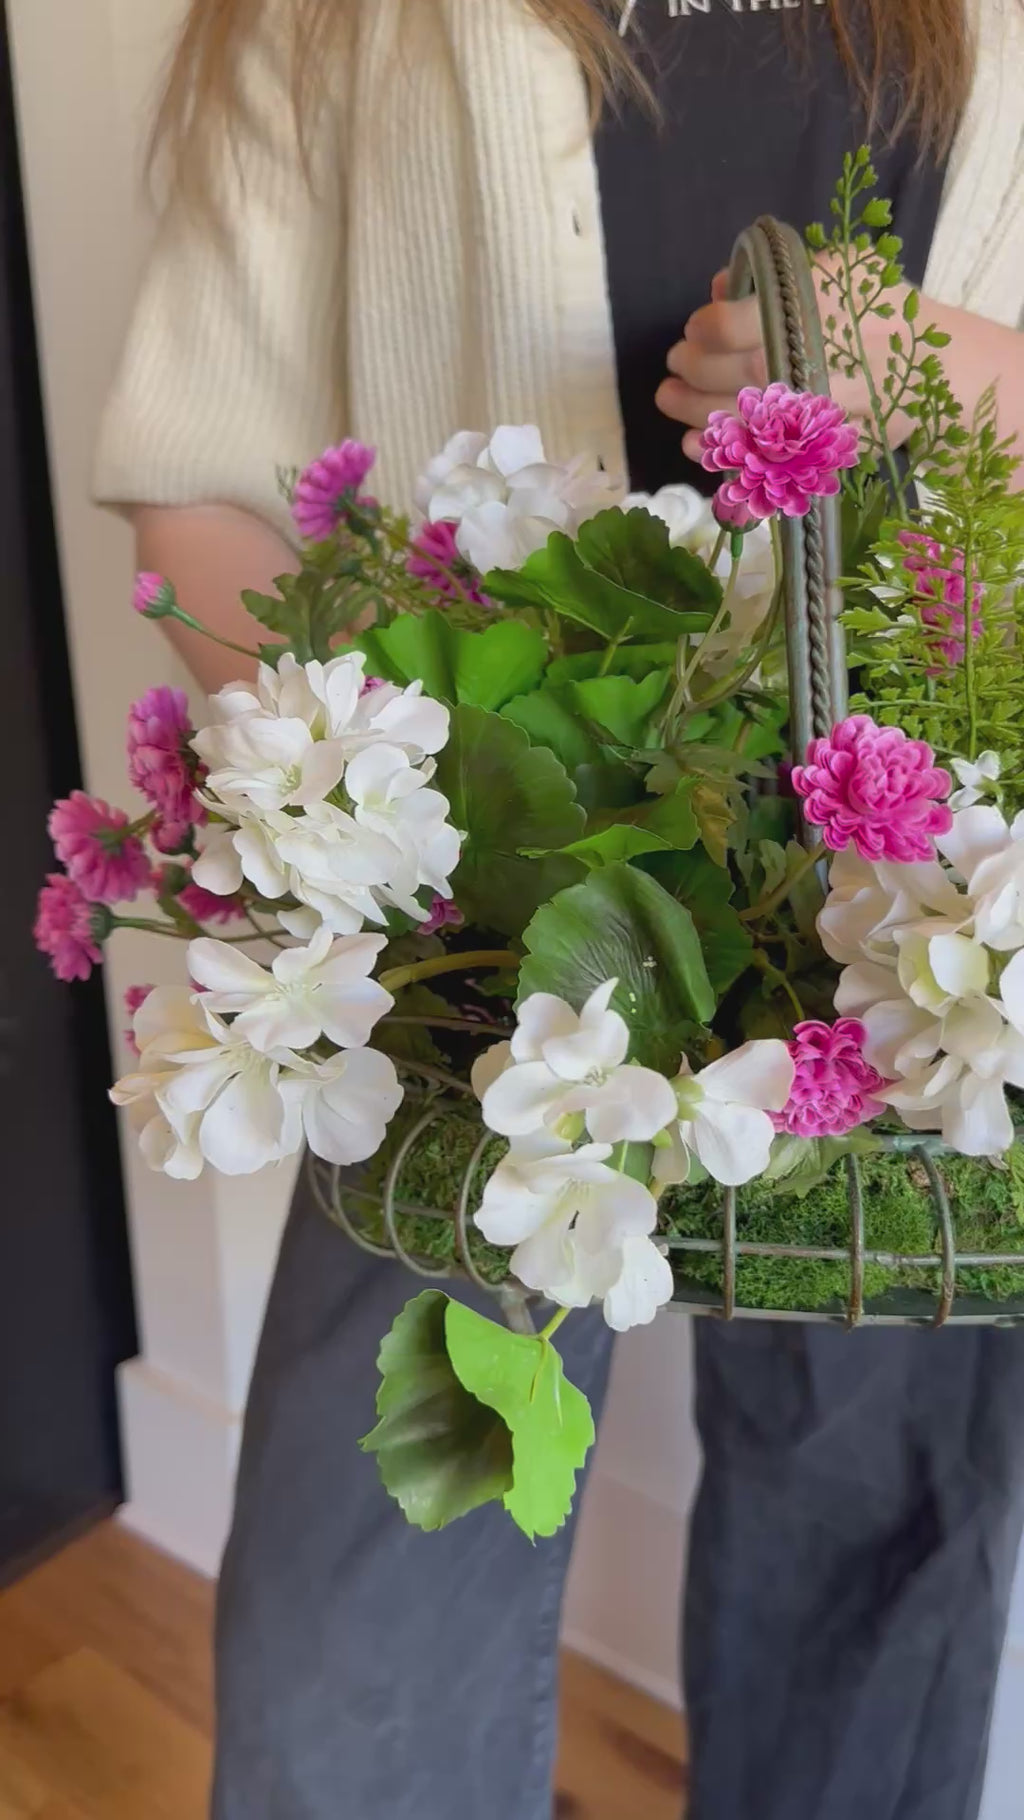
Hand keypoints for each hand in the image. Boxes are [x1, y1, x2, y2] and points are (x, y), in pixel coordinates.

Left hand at [657, 260, 914, 461]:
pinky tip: (693, 442)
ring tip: (669, 398)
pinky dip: (725, 453)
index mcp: (827, 304)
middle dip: (695, 369)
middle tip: (673, 366)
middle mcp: (825, 358)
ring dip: (696, 411)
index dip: (706, 328)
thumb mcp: (840, 270)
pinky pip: (767, 456)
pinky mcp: (828, 448)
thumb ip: (776, 278)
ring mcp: (827, 409)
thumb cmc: (879, 310)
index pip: (742, 321)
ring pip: (749, 418)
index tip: (694, 329)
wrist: (938, 368)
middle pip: (739, 371)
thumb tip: (717, 288)